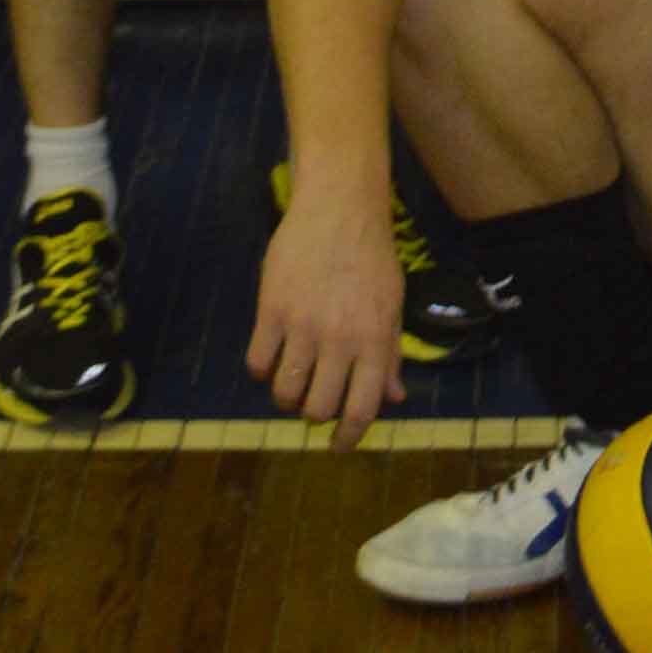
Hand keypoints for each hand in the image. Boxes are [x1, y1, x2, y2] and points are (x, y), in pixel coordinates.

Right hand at [244, 190, 405, 448]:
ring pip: (285, 392)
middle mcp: (340, 340)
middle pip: (317, 408)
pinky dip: (261, 368)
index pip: (362, 410)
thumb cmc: (372, 257)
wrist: (340, 207)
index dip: (348, 438)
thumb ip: (390, 355)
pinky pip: (256, 362)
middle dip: (313, 414)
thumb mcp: (392, 306)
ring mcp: (303, 325)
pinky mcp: (271, 309)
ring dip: (286, 395)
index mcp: (375, 342)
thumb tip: (395, 398)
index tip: (337, 446)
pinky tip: (270, 354)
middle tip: (311, 401)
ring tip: (291, 379)